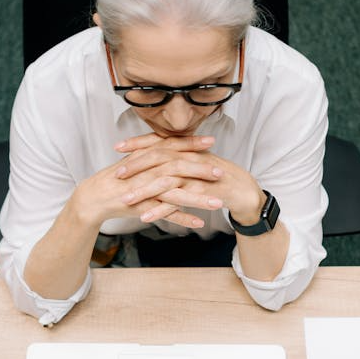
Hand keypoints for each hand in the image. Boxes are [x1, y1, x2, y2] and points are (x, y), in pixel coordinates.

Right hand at [67, 134, 223, 229]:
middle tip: (222, 172)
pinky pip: (166, 214)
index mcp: (147, 156)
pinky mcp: (143, 207)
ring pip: (177, 193)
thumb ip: (152, 151)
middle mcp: (148, 170)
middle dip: (202, 170)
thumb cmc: (117, 178)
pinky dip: (183, 219)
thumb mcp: (135, 159)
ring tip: (218, 204)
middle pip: (179, 167)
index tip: (211, 141)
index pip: (173, 146)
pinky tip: (199, 223)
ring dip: (199, 199)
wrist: (95, 196)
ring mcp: (146, 189)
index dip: (192, 143)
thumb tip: (168, 142)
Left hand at [114, 133, 264, 225]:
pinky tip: (146, 217)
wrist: (242, 190)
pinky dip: (160, 210)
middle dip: (135, 166)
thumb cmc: (217, 176)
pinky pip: (177, 202)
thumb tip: (156, 153)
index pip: (158, 142)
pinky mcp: (201, 194)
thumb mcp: (195, 162)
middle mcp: (189, 159)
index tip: (118, 147)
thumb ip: (178, 155)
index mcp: (186, 149)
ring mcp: (195, 176)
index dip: (137, 143)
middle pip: (158, 159)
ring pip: (164, 181)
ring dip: (143, 191)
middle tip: (116, 175)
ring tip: (125, 199)